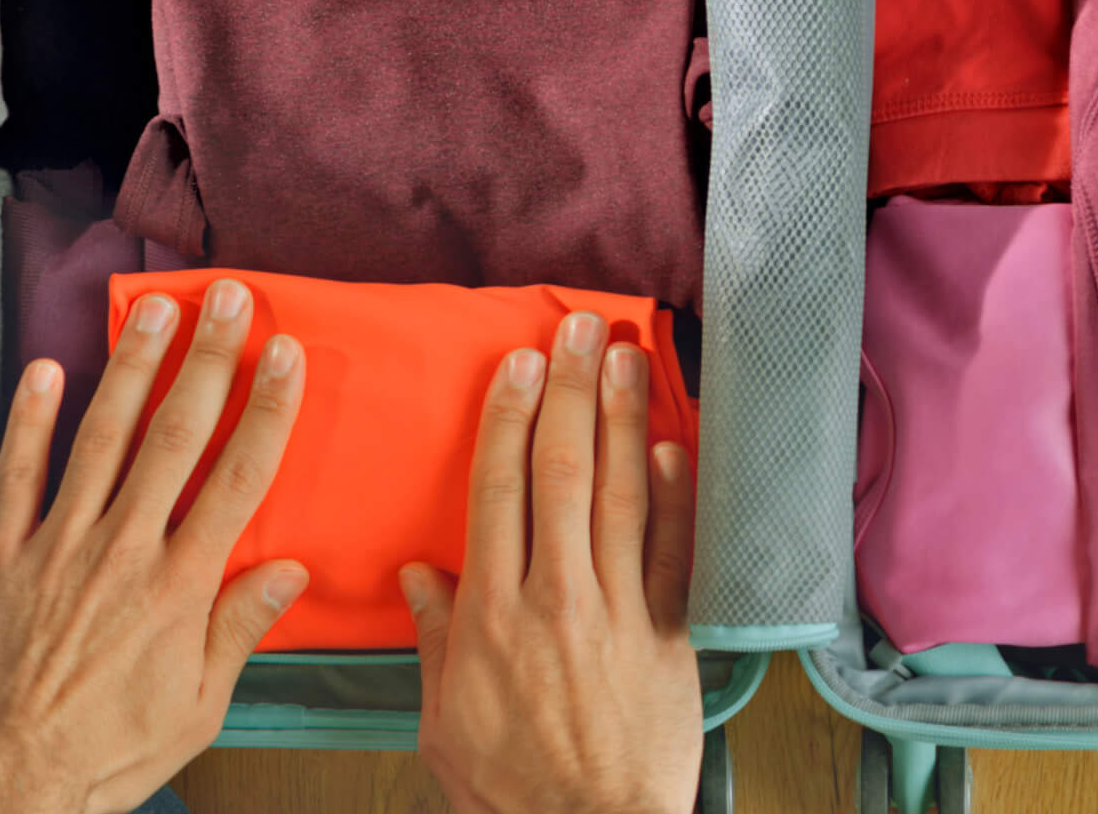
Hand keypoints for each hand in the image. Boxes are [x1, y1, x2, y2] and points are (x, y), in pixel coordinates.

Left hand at [0, 280, 307, 813]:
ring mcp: (57, 548)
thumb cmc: (108, 753)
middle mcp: (123, 552)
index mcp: (181, 587)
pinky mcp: (1, 560)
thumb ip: (239, 628)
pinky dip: (28, 421)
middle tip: (223, 297)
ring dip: (129, 368)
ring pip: (100, 439)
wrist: (7, 786)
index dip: (266, 407)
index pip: (238, 477)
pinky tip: (44, 369)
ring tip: (151, 309)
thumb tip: (292, 570)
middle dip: (204, 359)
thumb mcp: (200, 706)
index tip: (285, 351)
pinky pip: (15, 477)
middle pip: (175, 436)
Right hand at [403, 310, 701, 813]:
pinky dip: (677, 495)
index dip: (510, 417)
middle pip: (562, 471)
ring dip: (624, 418)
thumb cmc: (511, 792)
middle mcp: (554, 598)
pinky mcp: (667, 637)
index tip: (519, 364)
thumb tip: (420, 574)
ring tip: (626, 359)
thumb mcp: (443, 721)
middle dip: (571, 391)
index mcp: (490, 613)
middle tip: (580, 329)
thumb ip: (435, 641)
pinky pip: (675, 552)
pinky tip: (675, 445)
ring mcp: (616, 613)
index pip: (498, 488)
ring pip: (622, 494)